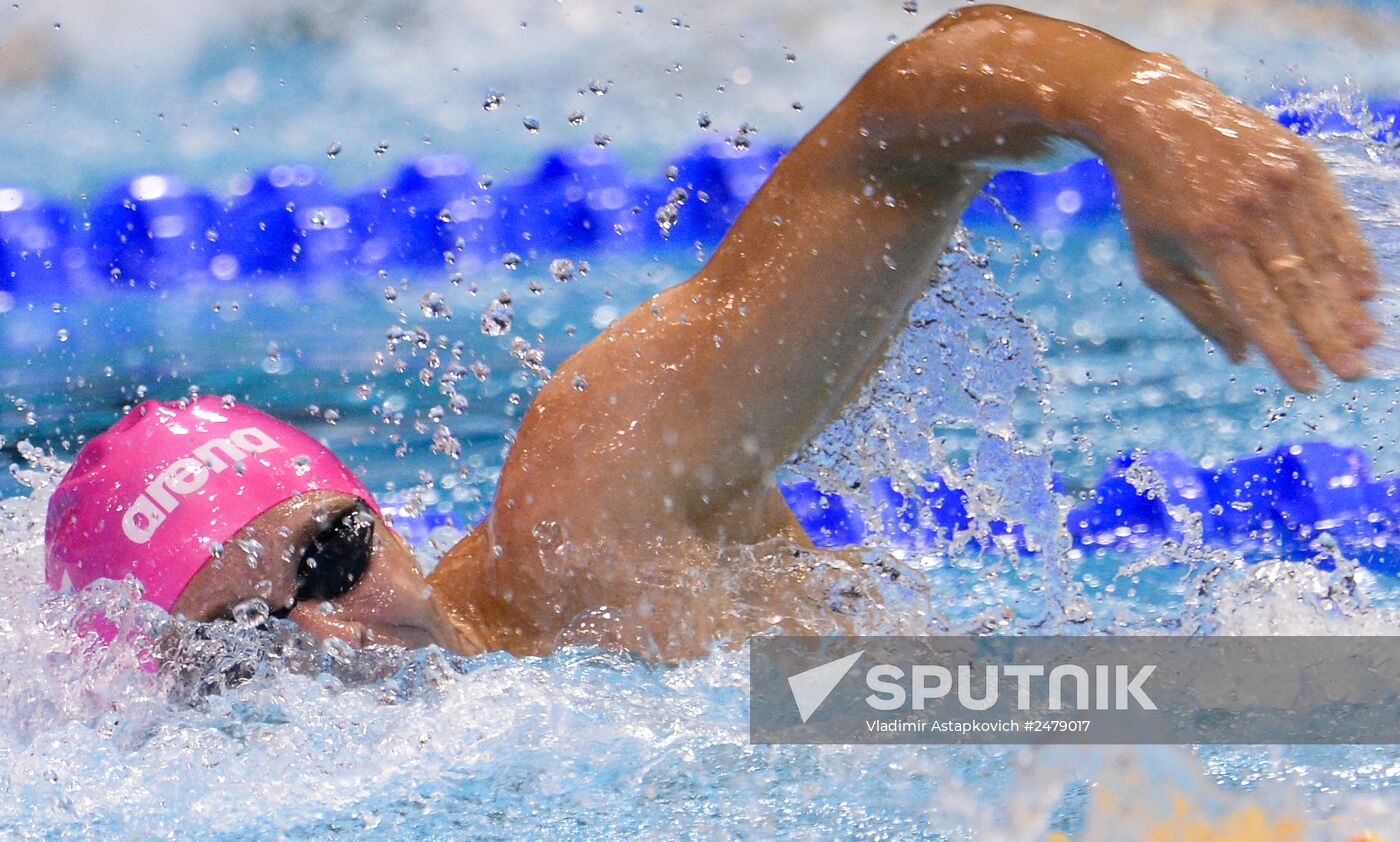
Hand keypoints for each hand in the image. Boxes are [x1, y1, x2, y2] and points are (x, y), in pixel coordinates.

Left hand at [1103, 58, 1379, 391]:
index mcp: (1211, 241)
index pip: (1260, 310)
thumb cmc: (1148, 198)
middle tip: (1354, 373)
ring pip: (1324, 255)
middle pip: (1301, 288)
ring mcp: (1280, 181)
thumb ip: (1198, 308)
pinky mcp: (1300, 158)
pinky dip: (1352, 254)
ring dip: (1348, 303)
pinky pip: (1335, 215)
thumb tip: (1242, 356)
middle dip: (1330, 337)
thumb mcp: (1154, 259)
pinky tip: (1366, 288)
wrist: (1153, 113)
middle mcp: (1251, 211)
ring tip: (1367, 338)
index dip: (1287, 352)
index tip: (1309, 386)